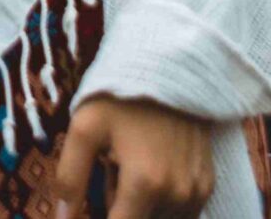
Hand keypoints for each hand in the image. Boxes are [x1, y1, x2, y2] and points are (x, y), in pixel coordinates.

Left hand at [51, 96, 213, 218]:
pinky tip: (149, 173)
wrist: (172, 67)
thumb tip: (63, 218)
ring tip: (128, 170)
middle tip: (111, 173)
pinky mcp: (207, 186)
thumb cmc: (124, 95)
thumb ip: (69, 178)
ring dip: (139, 208)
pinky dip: (159, 203)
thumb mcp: (86, 127)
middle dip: (119, 209)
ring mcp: (196, 193)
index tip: (100, 190)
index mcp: (146, 184)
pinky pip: (178, 214)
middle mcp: (177, 195)